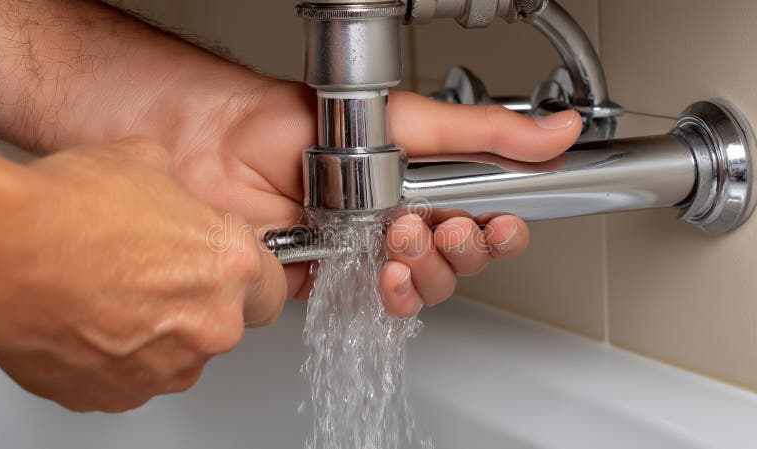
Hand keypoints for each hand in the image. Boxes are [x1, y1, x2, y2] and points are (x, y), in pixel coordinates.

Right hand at [0, 137, 285, 411]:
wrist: (4, 254)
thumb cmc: (70, 213)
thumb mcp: (144, 164)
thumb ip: (177, 189)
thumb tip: (168, 186)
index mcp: (233, 268)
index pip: (273, 287)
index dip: (248, 277)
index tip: (227, 271)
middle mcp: (210, 326)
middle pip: (226, 322)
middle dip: (200, 303)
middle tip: (156, 275)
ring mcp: (165, 368)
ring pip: (179, 353)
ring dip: (159, 330)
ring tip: (113, 294)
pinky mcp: (118, 394)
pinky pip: (133, 375)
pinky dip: (118, 354)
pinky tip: (91, 319)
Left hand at [173, 80, 581, 317]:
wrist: (222, 148)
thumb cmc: (301, 125)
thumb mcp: (407, 121)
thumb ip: (482, 135)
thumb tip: (555, 132)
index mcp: (424, 185)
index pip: (484, 220)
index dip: (500, 231)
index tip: (499, 224)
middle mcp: (401, 221)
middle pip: (462, 262)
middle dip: (461, 251)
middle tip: (440, 226)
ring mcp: (370, 255)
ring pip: (429, 288)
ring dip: (427, 272)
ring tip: (401, 240)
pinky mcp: (337, 282)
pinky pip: (380, 308)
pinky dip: (392, 298)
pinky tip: (383, 274)